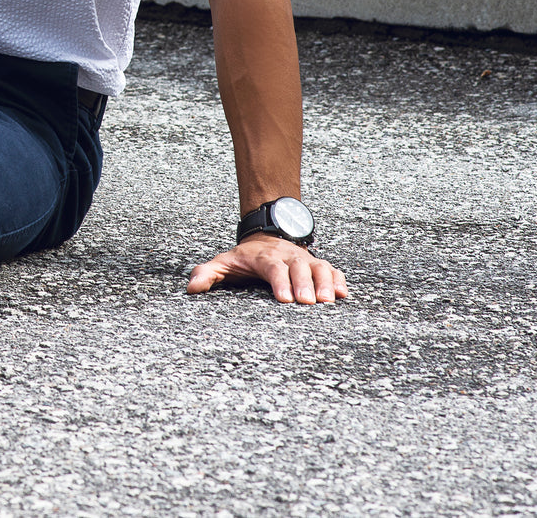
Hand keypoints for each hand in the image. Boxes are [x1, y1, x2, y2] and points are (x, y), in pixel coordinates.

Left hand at [187, 234, 348, 304]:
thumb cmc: (245, 256)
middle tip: (309, 303)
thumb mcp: (223, 262)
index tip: (284, 299)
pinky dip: (339, 279)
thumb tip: (191, 287)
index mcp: (264, 257)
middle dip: (304, 284)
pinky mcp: (317, 264)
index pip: (273, 268)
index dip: (280, 281)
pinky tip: (344, 294)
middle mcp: (287, 257)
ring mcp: (304, 259)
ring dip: (325, 283)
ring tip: (329, 301)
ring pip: (318, 267)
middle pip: (299, 267)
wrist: (268, 233)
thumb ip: (207, 273)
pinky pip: (331, 269)